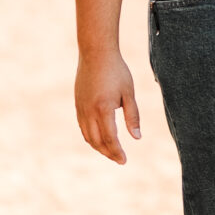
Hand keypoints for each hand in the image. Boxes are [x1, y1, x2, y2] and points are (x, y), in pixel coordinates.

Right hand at [75, 48, 140, 164]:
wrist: (95, 53)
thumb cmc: (116, 71)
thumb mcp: (129, 93)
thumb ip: (133, 116)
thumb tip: (137, 138)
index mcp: (104, 109)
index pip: (110, 138)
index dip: (117, 152)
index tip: (124, 160)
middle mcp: (89, 112)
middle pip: (97, 141)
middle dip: (108, 153)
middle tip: (119, 159)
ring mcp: (81, 109)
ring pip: (87, 136)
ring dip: (98, 147)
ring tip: (111, 152)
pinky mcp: (78, 104)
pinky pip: (82, 127)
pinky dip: (90, 137)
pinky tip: (99, 139)